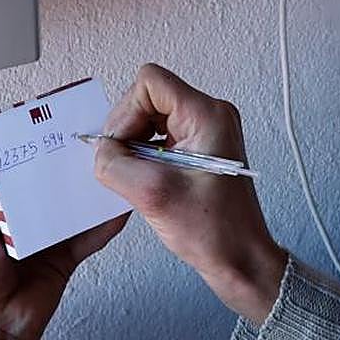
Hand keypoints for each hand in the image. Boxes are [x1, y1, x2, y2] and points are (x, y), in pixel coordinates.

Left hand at [0, 139, 129, 339]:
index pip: (12, 165)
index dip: (25, 142)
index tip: (40, 118)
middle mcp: (21, 216)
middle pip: (47, 180)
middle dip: (62, 161)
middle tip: (80, 137)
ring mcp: (46, 235)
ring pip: (71, 204)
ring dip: (86, 188)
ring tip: (104, 166)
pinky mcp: (64, 256)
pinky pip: (89, 236)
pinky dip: (104, 223)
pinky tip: (116, 207)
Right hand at [93, 64, 286, 323]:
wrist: (239, 259)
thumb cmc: (214, 231)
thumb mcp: (152, 195)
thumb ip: (115, 164)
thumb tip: (100, 149)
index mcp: (207, 115)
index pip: (150, 81)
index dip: (126, 111)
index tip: (122, 146)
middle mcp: (209, 114)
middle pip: (147, 97)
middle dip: (127, 129)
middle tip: (124, 165)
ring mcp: (206, 129)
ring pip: (150, 116)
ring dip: (135, 144)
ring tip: (138, 175)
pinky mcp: (199, 146)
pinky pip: (159, 134)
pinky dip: (144, 153)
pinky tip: (146, 179)